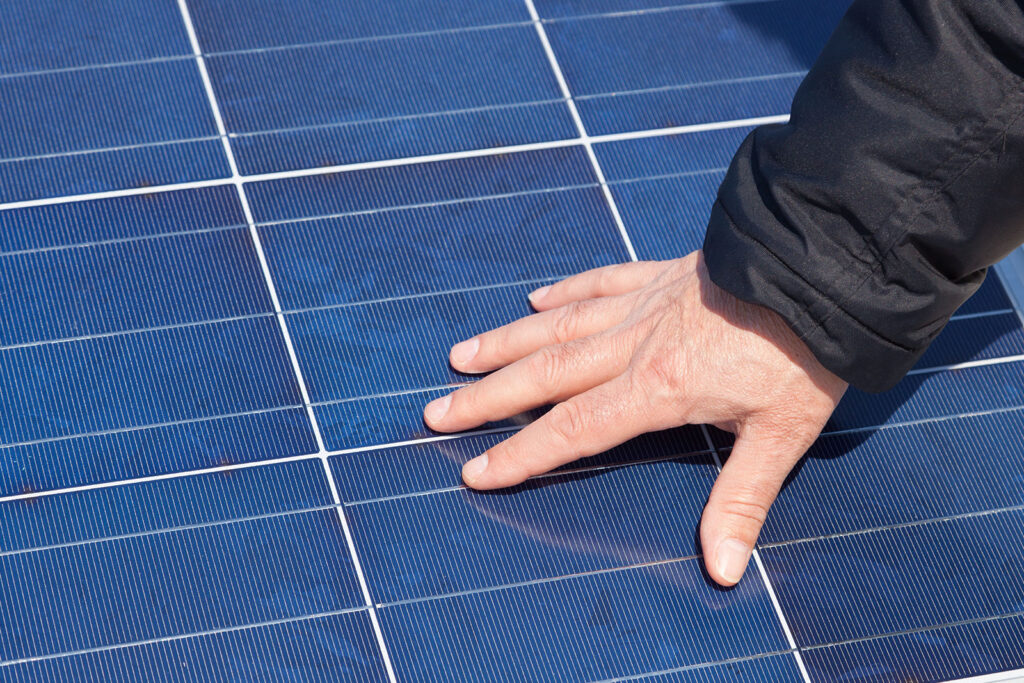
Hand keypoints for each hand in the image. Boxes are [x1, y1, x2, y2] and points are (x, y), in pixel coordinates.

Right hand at [423, 251, 846, 585]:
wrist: (820, 267)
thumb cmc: (803, 354)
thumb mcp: (780, 436)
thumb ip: (741, 500)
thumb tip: (723, 569)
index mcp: (658, 388)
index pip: (574, 429)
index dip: (521, 454)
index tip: (475, 471)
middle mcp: (635, 345)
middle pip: (546, 376)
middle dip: (488, 399)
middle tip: (437, 412)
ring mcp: (643, 305)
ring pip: (558, 328)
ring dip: (506, 345)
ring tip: (460, 357)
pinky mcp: (660, 275)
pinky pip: (598, 283)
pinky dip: (564, 293)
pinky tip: (535, 299)